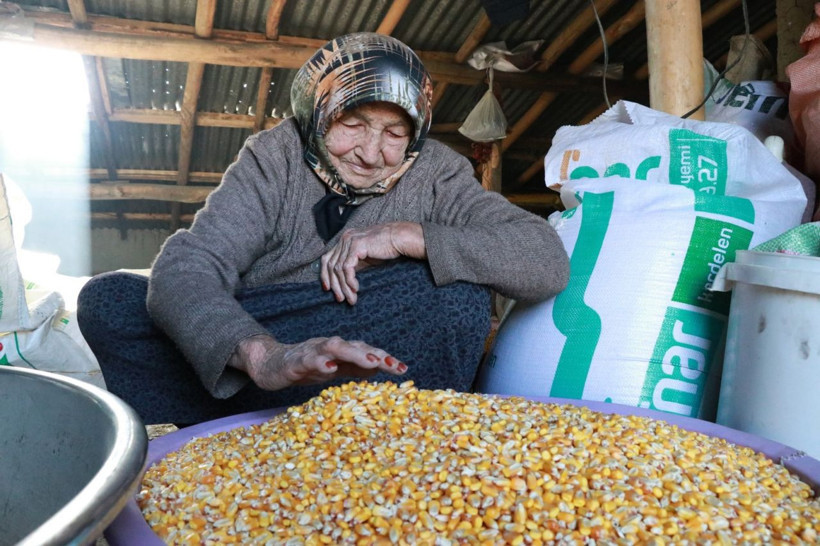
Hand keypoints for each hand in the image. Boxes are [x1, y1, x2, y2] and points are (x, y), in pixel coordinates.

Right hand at [229, 334, 407, 390]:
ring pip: (334, 347)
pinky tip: (329, 368)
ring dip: (354, 353)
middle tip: (392, 365)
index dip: (385, 359)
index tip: (404, 369)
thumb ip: (354, 368)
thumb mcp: (334, 369)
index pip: (366, 352)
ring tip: (371, 361)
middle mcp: (329, 347)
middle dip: (375, 354)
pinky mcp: (295, 362)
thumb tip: (379, 368)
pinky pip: (308, 360)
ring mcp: (312, 352)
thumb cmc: (304, 366)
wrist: (269, 363)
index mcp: (340, 351)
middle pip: (355, 346)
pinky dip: (320, 362)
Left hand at [321, 221, 425, 303]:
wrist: (400, 239)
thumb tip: (342, 281)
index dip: (325, 275)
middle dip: (335, 285)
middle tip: (340, 299)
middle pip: (330, 265)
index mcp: (345, 240)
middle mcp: (345, 238)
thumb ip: (353, 265)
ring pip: (338, 269)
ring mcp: (349, 241)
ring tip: (351, 298)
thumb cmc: (386, 248)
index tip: (328, 289)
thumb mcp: (365, 258)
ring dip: (344, 286)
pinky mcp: (356, 246)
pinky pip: (347, 268)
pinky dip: (350, 280)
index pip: (327, 259)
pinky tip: (356, 288)